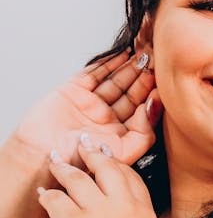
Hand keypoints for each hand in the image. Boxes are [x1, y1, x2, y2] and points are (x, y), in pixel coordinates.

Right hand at [13, 51, 163, 168]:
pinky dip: (108, 63)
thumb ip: (143, 134)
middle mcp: (108, 118)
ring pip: (116, 80)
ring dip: (130, 67)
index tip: (164, 81)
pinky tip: (122, 54)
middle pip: (131, 92)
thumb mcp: (122, 155)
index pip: (142, 110)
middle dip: (144, 77)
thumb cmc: (79, 163)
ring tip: (144, 54)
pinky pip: (95, 73)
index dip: (153, 95)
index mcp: (121, 133)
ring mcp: (91, 103)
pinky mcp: (75, 90)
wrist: (43, 156)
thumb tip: (151, 108)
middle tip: (157, 61)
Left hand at [37, 136, 157, 217]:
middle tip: (81, 145)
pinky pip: (55, 198)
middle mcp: (126, 209)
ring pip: (78, 178)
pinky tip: (42, 194)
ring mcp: (101, 215)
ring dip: (63, 168)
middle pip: (109, 168)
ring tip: (54, 162)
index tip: (104, 158)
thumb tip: (109, 212)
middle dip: (92, 154)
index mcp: (146, 216)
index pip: (131, 178)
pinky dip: (46, 195)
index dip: (115, 165)